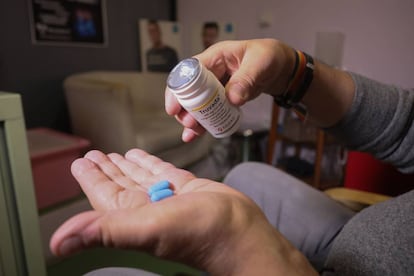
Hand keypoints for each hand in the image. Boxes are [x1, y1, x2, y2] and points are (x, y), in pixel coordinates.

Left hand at [50, 149, 314, 274]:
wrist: (239, 232)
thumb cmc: (197, 233)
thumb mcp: (146, 228)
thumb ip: (104, 231)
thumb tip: (56, 244)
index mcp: (131, 215)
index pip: (103, 194)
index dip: (90, 178)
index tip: (79, 161)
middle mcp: (146, 207)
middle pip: (119, 184)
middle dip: (105, 168)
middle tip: (94, 153)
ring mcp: (167, 198)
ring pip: (140, 177)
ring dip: (126, 165)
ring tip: (115, 153)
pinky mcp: (187, 189)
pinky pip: (163, 172)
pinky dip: (151, 163)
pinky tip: (143, 156)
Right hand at [165, 39, 295, 141]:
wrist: (280, 68)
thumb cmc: (269, 57)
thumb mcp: (260, 64)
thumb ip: (246, 79)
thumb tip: (232, 98)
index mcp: (216, 57)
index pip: (189, 72)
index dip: (179, 89)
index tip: (175, 106)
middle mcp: (212, 72)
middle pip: (189, 90)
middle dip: (185, 108)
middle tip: (188, 122)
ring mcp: (216, 86)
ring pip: (197, 104)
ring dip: (193, 118)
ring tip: (193, 132)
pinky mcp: (223, 99)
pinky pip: (210, 111)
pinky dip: (204, 123)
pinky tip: (197, 134)